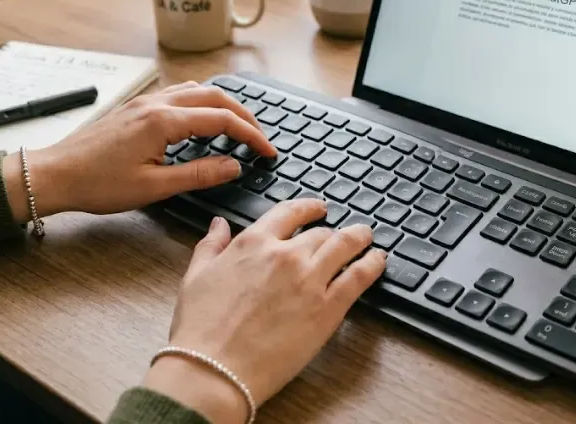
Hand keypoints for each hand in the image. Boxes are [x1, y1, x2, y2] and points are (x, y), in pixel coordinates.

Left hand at [2, 81, 276, 222]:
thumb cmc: (98, 184)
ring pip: (197, 90)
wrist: (55, 175)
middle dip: (244, 115)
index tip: (268, 151)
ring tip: (238, 127)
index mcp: (163, 121)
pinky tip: (202, 122)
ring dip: (223, 105)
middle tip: (260, 138)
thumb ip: (199, 174)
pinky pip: (179, 94)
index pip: (222, 120)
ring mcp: (145, 103)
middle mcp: (156, 104)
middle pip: (215, 96)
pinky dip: (202, 103)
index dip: (251, 135)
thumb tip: (234, 166)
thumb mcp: (154, 187)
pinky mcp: (137, 108)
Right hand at [142, 199, 386, 422]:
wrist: (215, 368)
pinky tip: (379, 259)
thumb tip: (219, 225)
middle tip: (344, 233)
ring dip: (359, 238)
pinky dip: (373, 264)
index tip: (319, 208)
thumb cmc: (201, 329)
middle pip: (320, 233)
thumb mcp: (196, 276)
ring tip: (367, 238)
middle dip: (333, 231)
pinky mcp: (328, 308)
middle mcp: (285, 255)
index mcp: (253, 243)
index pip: (289, 213)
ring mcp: (310, 280)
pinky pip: (359, 276)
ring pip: (344, 246)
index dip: (309, 208)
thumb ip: (211, 245)